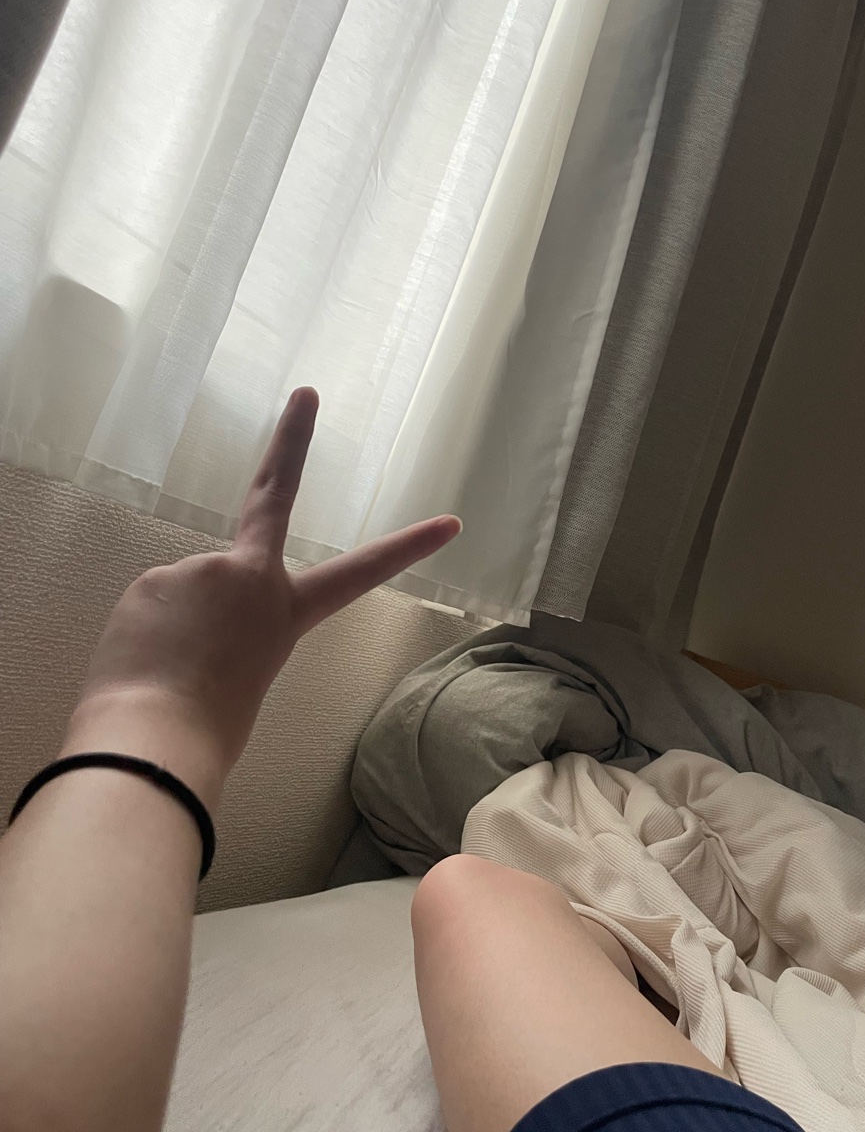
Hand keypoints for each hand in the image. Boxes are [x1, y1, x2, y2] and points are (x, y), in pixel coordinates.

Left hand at [72, 387, 459, 778]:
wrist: (154, 737)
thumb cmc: (206, 728)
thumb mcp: (243, 678)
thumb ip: (232, 634)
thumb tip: (201, 623)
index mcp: (285, 612)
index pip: (357, 574)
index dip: (406, 547)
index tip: (449, 522)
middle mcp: (249, 578)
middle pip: (270, 494)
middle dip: (292, 442)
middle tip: (305, 393)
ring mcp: (200, 571)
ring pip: (187, 593)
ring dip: (177, 627)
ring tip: (171, 670)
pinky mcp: (153, 579)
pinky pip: (152, 607)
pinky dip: (148, 635)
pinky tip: (148, 663)